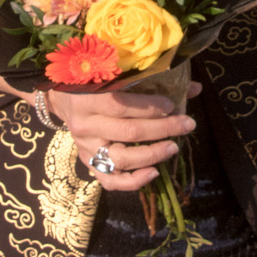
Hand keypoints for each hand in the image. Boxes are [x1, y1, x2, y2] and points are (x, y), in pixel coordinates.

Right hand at [46, 86, 194, 193]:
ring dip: (153, 155)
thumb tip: (194, 88)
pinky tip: (154, 172)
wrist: (62, 98)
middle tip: (187, 124)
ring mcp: (86, 147)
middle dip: (163, 128)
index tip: (172, 104)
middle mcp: (85, 124)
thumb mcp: (115, 75)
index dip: (149, 106)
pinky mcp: (88, 163)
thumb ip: (152, 80)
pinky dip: (134, 181)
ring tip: (173, 147)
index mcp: (87, 97)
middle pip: (128, 131)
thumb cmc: (93, 82)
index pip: (121, 104)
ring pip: (121, 159)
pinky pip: (110, 181)